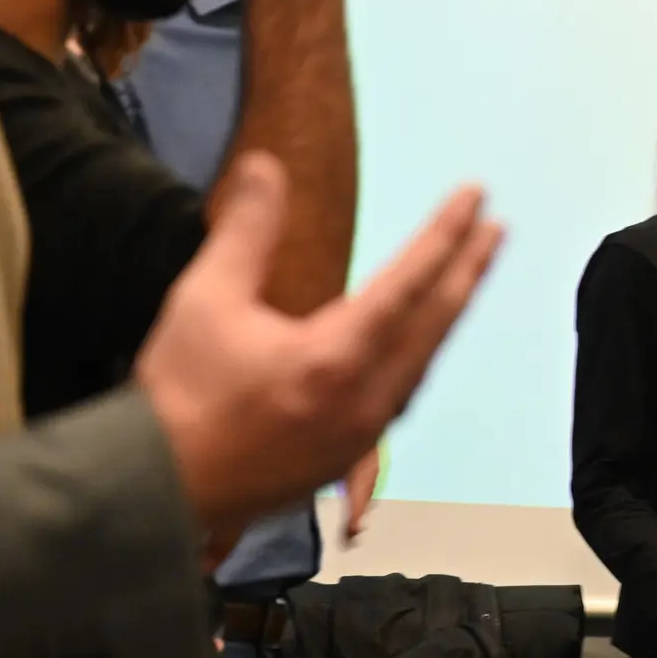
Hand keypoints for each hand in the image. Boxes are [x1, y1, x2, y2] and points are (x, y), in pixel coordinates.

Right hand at [136, 154, 501, 532]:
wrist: (160, 490)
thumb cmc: (180, 396)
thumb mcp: (204, 300)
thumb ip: (246, 232)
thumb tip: (265, 168)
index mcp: (338, 357)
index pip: (411, 281)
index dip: (446, 233)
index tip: (476, 196)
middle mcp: (368, 396)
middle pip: (437, 321)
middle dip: (469, 269)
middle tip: (496, 227)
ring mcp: (367, 430)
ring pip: (426, 359)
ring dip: (450, 311)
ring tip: (469, 273)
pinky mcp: (354, 452)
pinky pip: (407, 389)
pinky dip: (423, 350)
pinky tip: (423, 337)